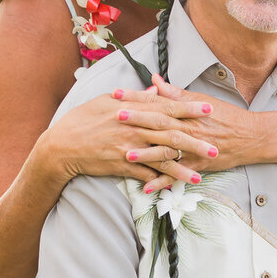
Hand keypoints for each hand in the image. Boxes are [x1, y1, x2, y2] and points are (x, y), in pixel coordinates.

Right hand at [42, 90, 218, 187]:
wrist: (61, 145)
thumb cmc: (83, 119)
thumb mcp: (107, 101)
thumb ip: (135, 97)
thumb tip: (155, 91)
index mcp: (132, 110)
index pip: (166, 107)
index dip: (188, 109)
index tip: (208, 109)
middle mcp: (133, 128)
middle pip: (170, 134)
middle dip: (195, 140)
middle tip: (215, 146)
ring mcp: (128, 148)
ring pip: (161, 157)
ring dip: (183, 166)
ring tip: (202, 173)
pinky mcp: (122, 166)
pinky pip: (146, 175)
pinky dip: (161, 180)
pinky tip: (175, 186)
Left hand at [113, 75, 258, 191]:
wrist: (250, 136)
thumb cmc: (225, 116)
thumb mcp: (200, 99)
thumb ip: (174, 92)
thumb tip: (154, 79)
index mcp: (186, 110)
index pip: (157, 101)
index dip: (136, 97)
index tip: (116, 94)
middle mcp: (188, 128)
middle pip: (159, 123)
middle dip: (136, 120)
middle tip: (114, 118)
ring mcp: (192, 148)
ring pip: (167, 150)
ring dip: (146, 153)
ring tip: (126, 154)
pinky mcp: (197, 165)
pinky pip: (177, 174)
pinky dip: (162, 181)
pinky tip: (147, 186)